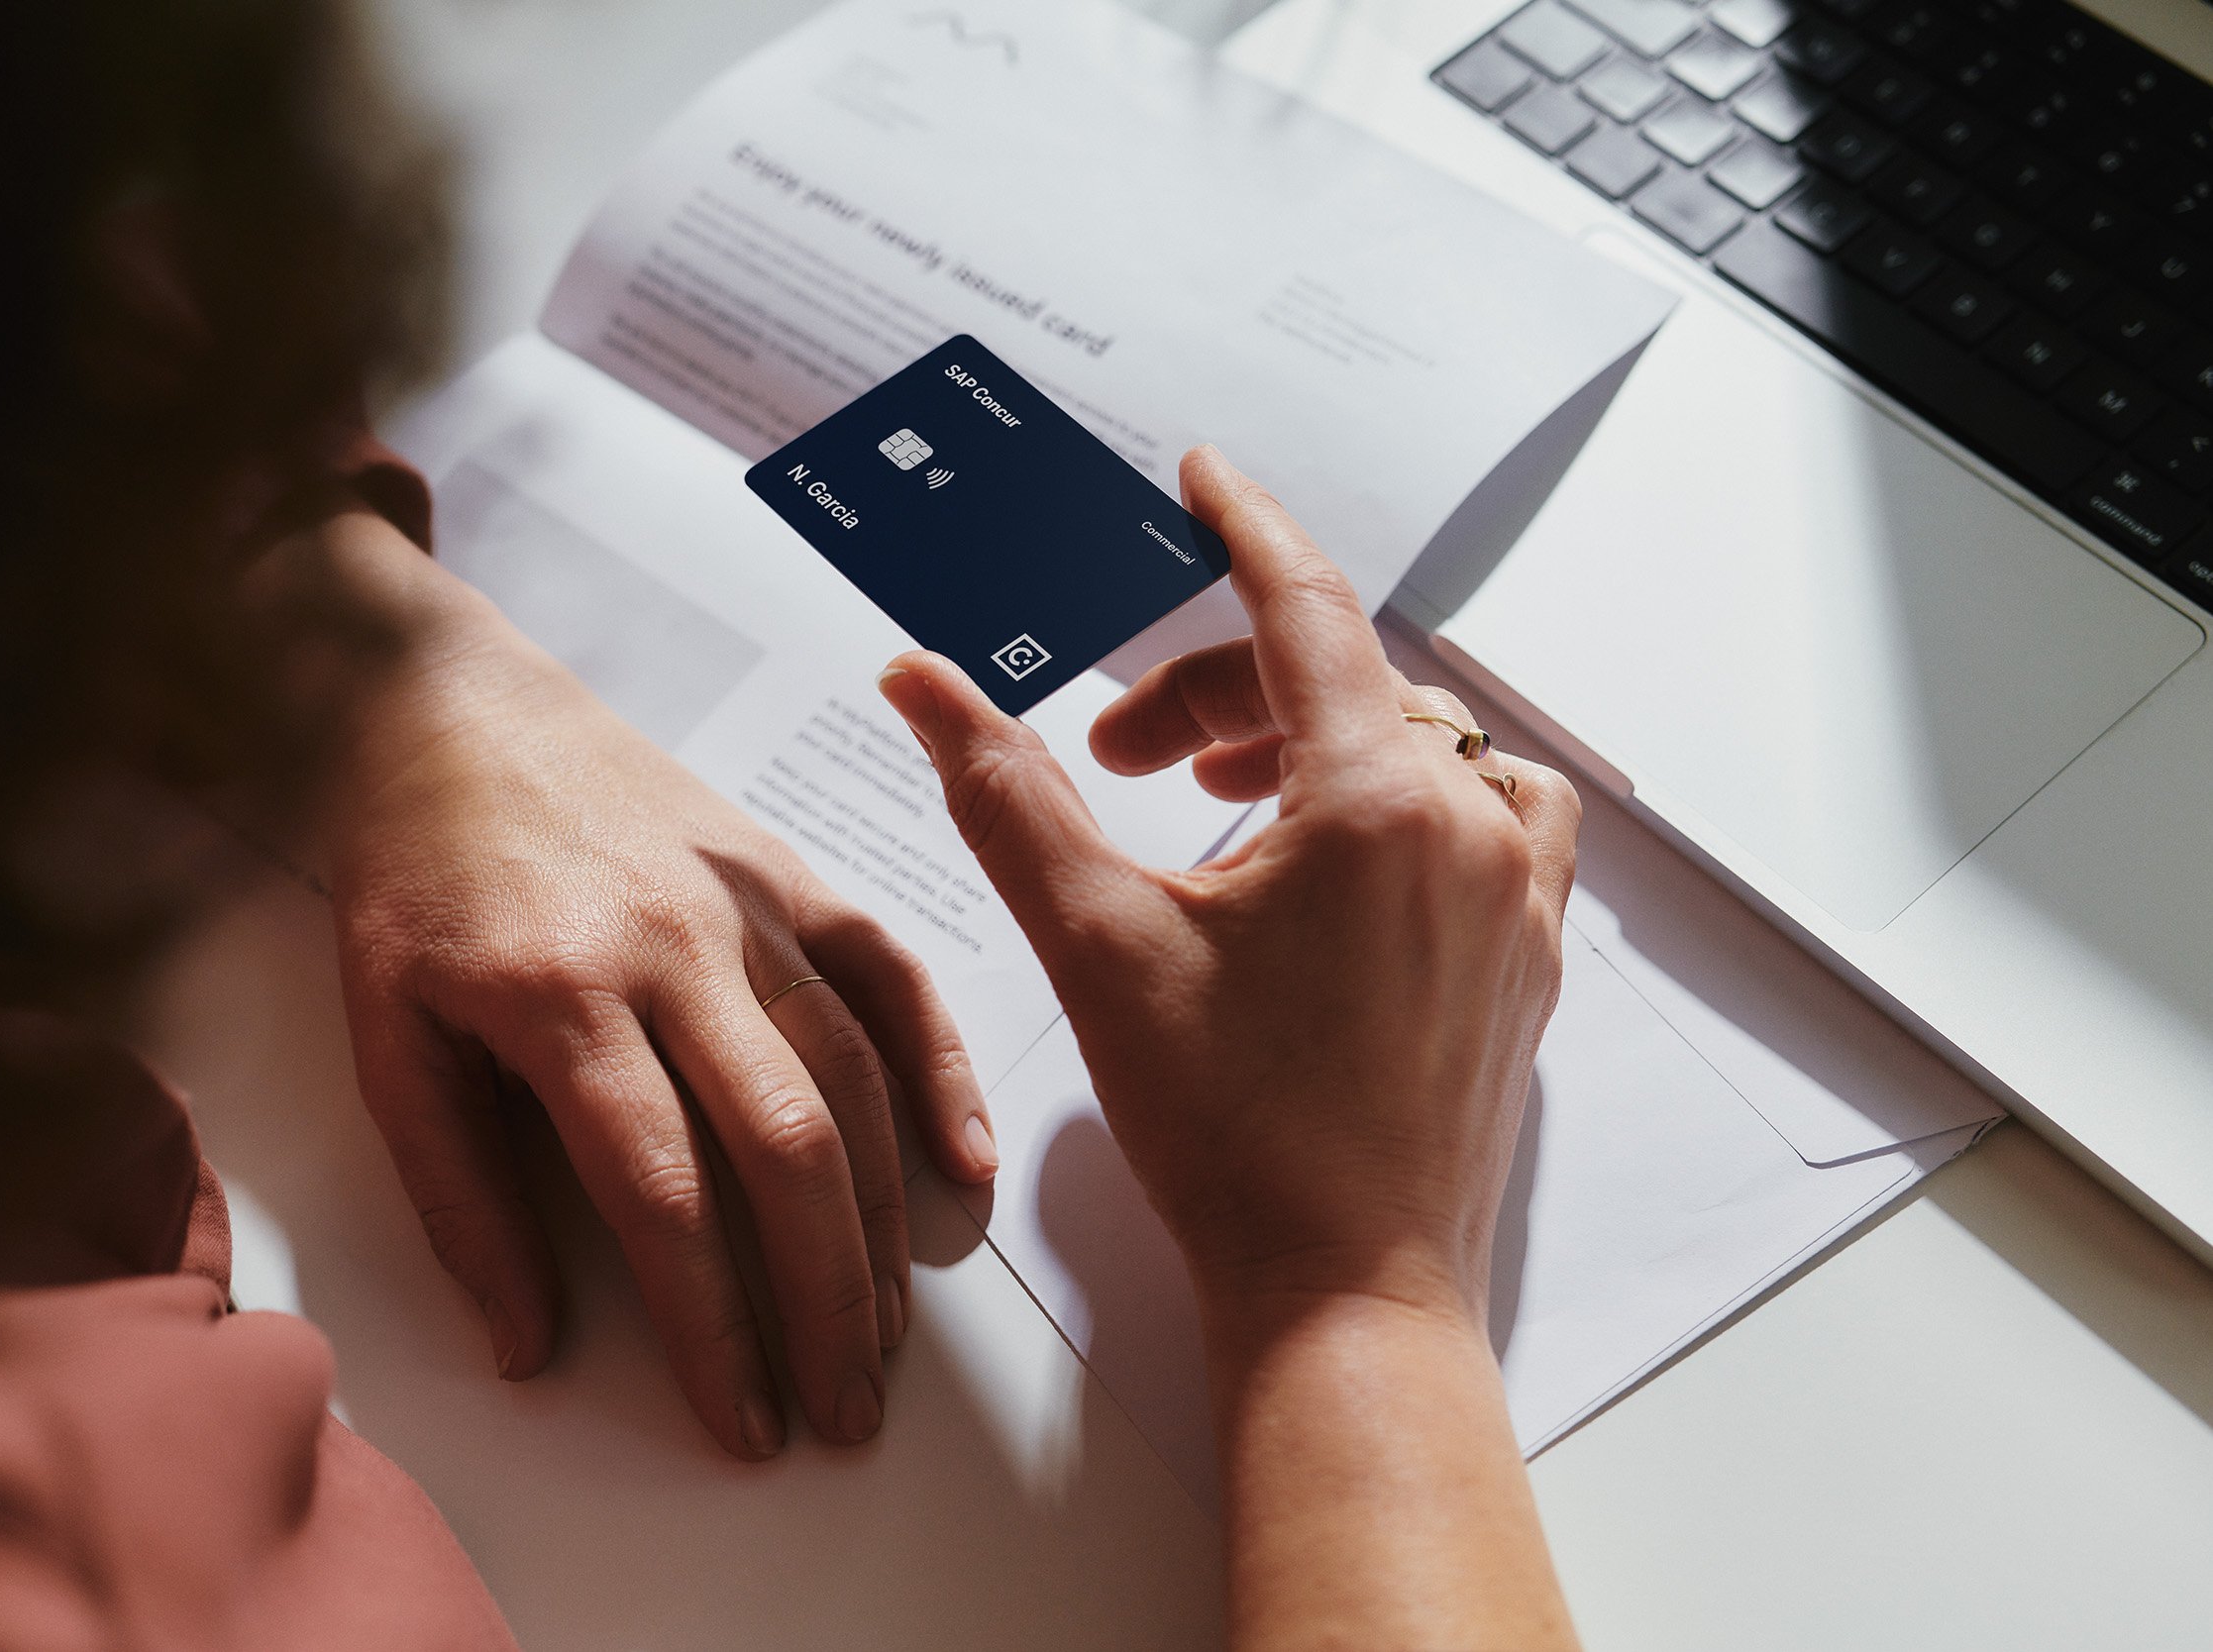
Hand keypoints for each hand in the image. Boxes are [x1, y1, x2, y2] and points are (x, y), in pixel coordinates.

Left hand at [307, 511, 997, 1458]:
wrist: (446, 706)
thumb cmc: (412, 882)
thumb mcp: (385, 1039)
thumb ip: (456, 1196)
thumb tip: (528, 1344)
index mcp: (560, 996)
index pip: (661, 1192)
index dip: (714, 1325)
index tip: (744, 1421)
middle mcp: (676, 947)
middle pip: (786, 1146)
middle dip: (828, 1300)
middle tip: (848, 1413)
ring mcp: (750, 903)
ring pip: (853, 1074)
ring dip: (883, 1219)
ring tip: (889, 1335)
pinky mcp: (791, 872)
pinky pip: (892, 970)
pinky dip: (942, 1069)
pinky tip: (965, 1167)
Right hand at [875, 447, 1577, 1328]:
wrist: (1346, 1291)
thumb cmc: (1235, 1134)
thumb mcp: (1098, 944)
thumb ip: (1008, 794)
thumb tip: (924, 685)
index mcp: (1376, 803)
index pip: (1304, 607)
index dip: (1241, 528)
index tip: (1202, 478)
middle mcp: (1472, 833)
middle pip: (1346, 685)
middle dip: (1226, 689)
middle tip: (1127, 750)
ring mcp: (1519, 900)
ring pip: (1428, 748)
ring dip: (1325, 740)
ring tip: (1231, 799)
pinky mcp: (1527, 962)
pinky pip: (1488, 824)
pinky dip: (1405, 806)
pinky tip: (1326, 870)